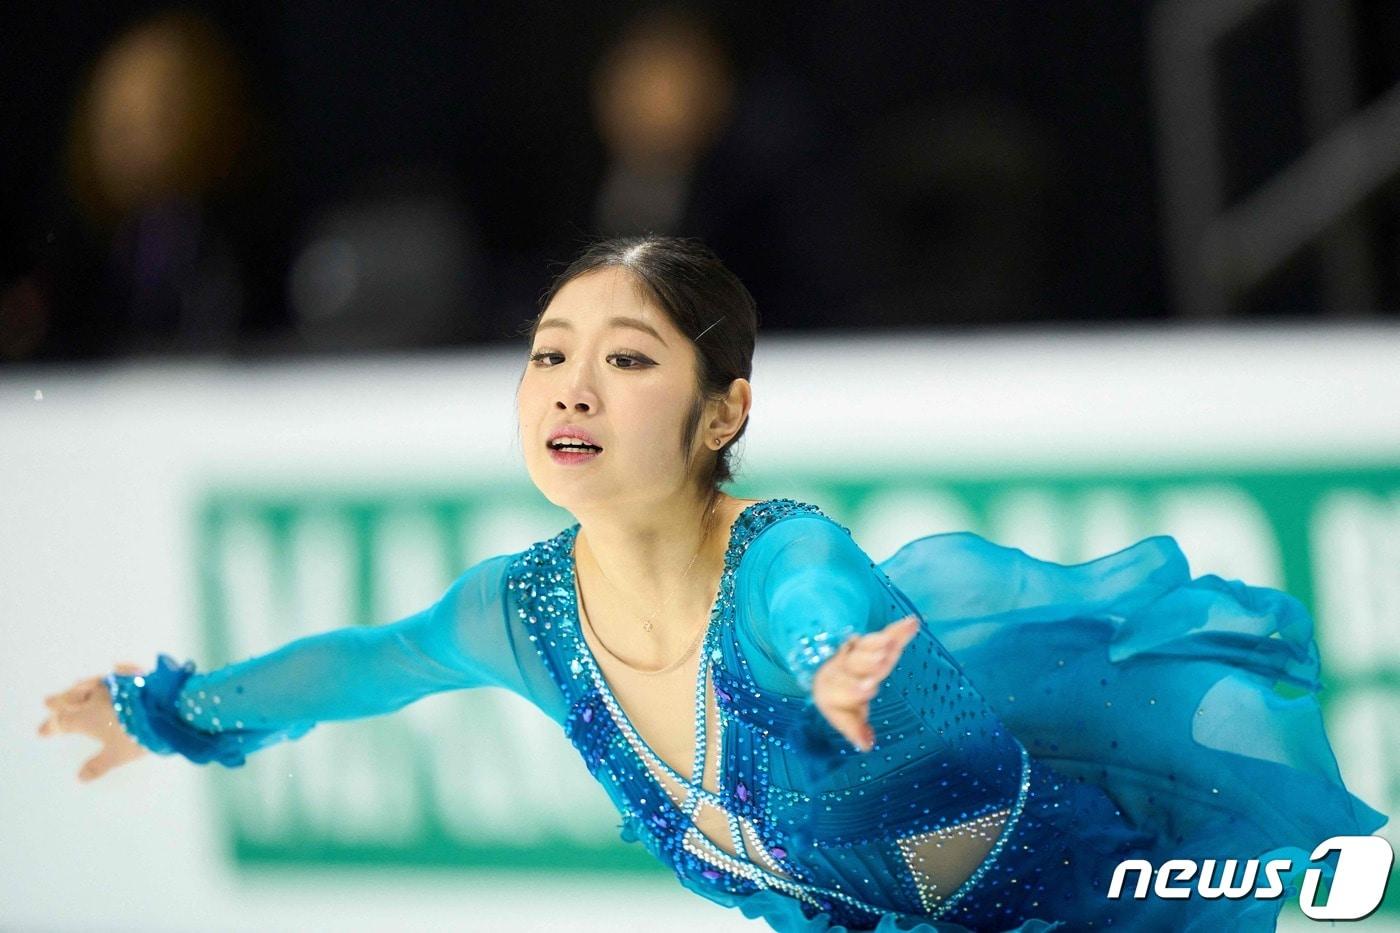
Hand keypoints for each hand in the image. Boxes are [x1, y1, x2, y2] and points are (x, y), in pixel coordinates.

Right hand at [38, 664, 149, 781]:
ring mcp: (116, 683)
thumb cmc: (137, 735)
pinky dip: (117, 671)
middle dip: (59, 701)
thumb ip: (98, 765)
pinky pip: (122, 671)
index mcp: (87, 717)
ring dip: (81, 685)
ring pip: (93, 682)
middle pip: (72, 697)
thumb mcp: (117, 755)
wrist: (166, 709)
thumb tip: (80, 777)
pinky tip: (116, 666)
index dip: (51, 726)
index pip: (62, 721)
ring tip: (74, 684)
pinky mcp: (136, 675)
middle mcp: (96, 697)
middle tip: (48, 701)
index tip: (41, 731)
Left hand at [811, 614, 920, 751]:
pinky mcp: (870, 642)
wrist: (826, 671)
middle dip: (868, 664)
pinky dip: (898, 630)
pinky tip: (912, 623)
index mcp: (832, 689)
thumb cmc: (840, 700)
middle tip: (880, 661)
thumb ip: (856, 728)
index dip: (853, 690)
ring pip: (867, 648)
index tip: (866, 689)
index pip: (842, 690)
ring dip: (879, 645)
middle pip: (855, 665)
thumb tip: (867, 745)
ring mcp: (855, 653)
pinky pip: (884, 635)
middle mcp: (842, 668)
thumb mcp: (845, 716)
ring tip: (890, 642)